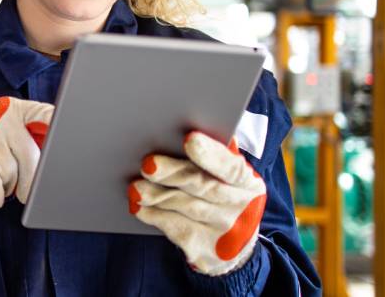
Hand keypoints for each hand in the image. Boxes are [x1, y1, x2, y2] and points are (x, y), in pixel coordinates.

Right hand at [0, 96, 51, 208]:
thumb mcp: (4, 121)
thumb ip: (33, 130)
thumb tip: (60, 159)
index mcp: (14, 109)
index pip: (47, 115)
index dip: (61, 127)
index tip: (69, 137)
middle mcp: (2, 123)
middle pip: (38, 163)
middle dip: (30, 177)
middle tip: (8, 165)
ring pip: (20, 184)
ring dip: (9, 185)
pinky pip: (1, 198)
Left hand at [129, 131, 266, 275]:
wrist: (234, 246)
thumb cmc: (224, 196)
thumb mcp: (231, 179)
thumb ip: (217, 157)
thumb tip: (190, 133)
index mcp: (248, 182)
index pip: (231, 167)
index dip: (211, 154)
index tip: (190, 140)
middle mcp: (240, 207)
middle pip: (203, 187)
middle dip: (173, 173)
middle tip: (148, 164)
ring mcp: (223, 232)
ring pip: (185, 208)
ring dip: (157, 196)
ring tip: (135, 187)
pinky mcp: (204, 250)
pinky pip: (176, 229)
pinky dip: (155, 216)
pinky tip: (140, 206)